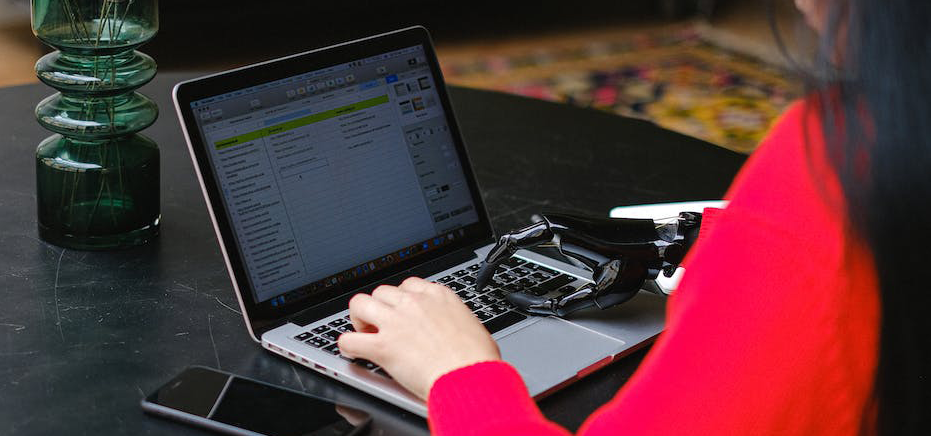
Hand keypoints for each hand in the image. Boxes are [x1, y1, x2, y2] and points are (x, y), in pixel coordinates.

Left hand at [337, 277, 500, 399]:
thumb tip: (452, 329)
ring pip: (359, 304)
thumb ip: (453, 321)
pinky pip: (349, 340)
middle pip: (381, 292)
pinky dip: (348, 346)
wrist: (471, 377)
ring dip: (359, 318)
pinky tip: (353, 352)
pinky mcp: (382, 347)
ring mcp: (395, 322)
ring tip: (364, 332)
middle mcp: (413, 303)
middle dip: (380, 307)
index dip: (401, 300)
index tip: (402, 312)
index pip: (408, 286)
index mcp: (437, 296)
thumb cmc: (477, 359)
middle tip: (383, 325)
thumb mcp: (471, 326)